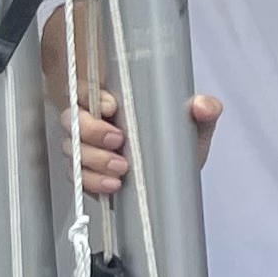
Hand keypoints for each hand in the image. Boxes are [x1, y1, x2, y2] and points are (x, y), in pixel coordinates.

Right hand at [68, 91, 221, 196]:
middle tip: (119, 141)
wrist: (178, 183)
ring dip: (94, 159)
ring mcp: (88, 151)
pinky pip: (77, 177)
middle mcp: (95, 125)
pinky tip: (113, 185)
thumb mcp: (196, 127)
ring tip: (122, 168)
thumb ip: (205, 111)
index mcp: (115, 105)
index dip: (90, 96)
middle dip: (92, 130)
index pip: (87, 91)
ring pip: (72, 149)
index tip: (113, 107)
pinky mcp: (88, 176)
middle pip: (72, 119)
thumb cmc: (180, 146)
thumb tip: (202, 105)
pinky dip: (92, 181)